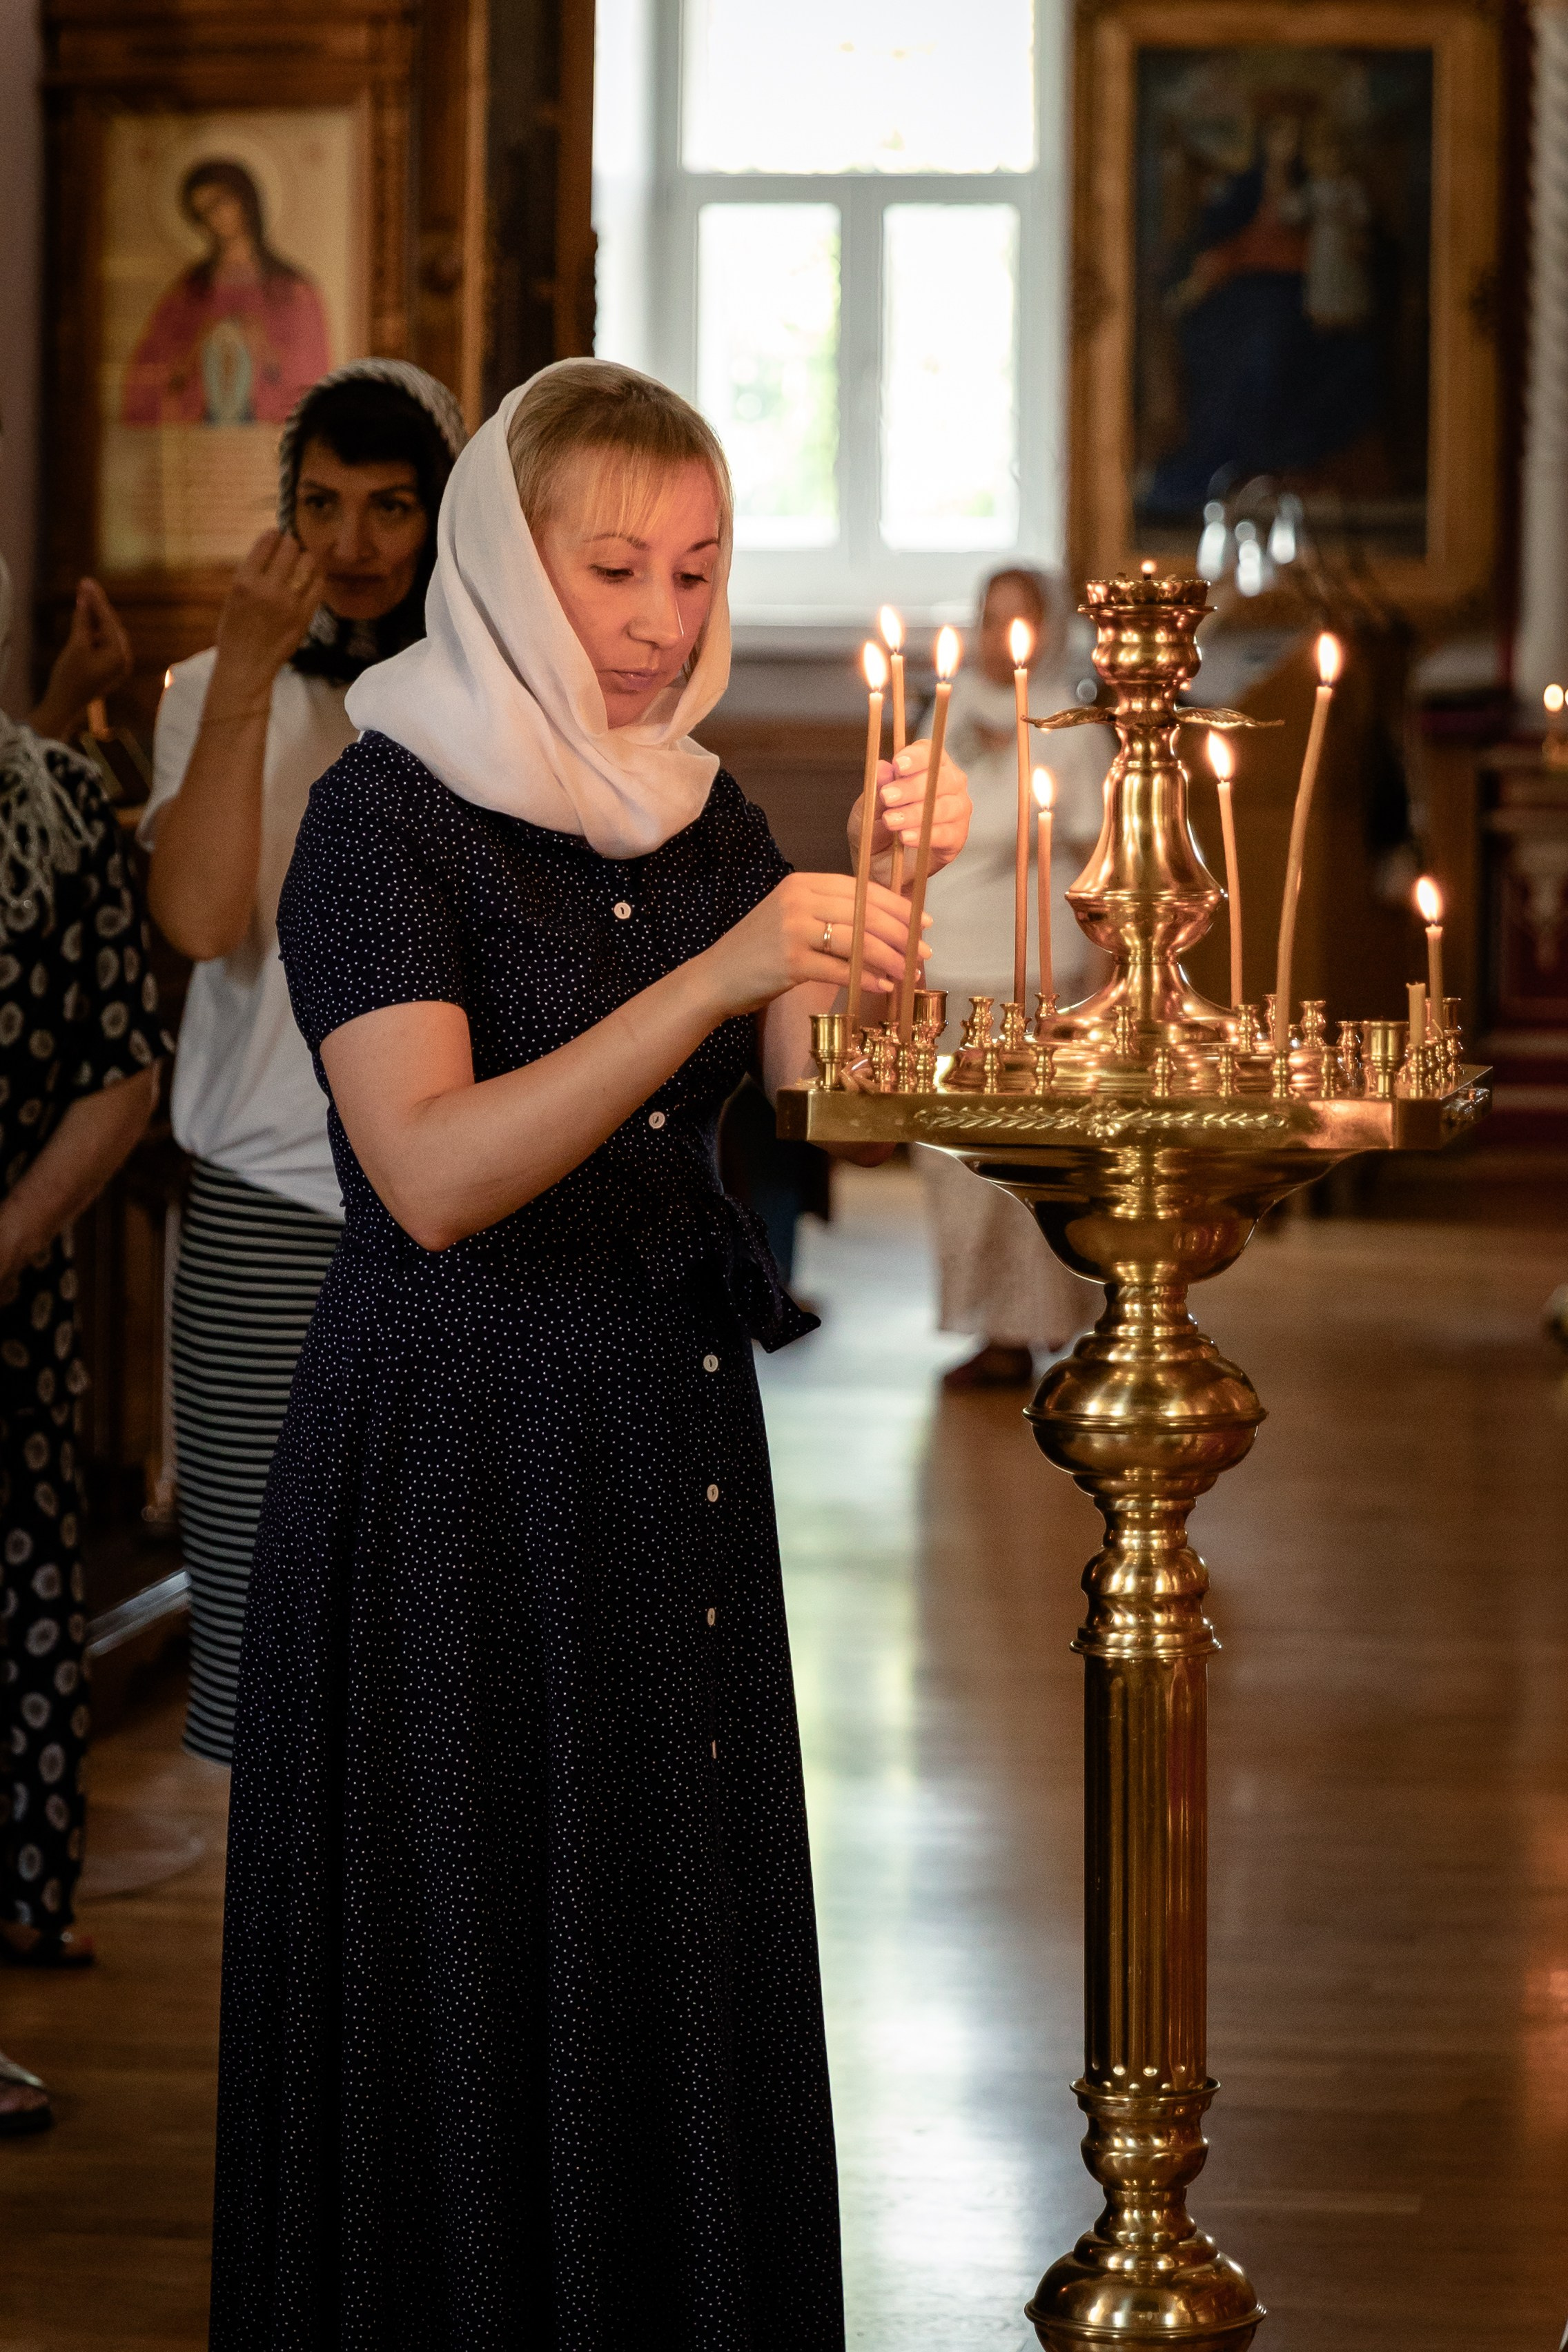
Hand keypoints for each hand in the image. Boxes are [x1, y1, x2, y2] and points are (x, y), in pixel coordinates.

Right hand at [28, 579, 132, 739]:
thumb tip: (85, 597)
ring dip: (96, 617)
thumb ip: (83, 620)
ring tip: (85, 597)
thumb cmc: (70, 677)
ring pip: (107, 634)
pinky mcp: (110, 670)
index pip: (108, 620)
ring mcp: (118, 666)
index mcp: (119, 654)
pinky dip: (95, 632)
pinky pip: (104, 645)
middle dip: (98, 605)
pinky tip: (86, 619)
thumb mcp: (76, 645)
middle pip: (111, 625)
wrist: (64, 706)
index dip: (96, 599)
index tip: (86, 582)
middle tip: (86, 584)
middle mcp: (124, 660)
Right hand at [208, 530, 323, 703]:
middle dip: (290, 544)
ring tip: (300, 564)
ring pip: (309, 562)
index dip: (274, 535)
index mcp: (245, 580)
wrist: (246, 664)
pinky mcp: (305, 615)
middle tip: (289, 550)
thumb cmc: (235, 629)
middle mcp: (268, 588)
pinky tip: (310, 579)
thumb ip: (252, 571)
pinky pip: (319, 584)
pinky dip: (316, 577)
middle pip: (291, 547)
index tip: (276, 537)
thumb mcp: (233, 594)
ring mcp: (290, 602)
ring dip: (305, 558)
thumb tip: (273, 545)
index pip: (267, 541)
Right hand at [702, 872, 927, 1017]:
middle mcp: (798, 899)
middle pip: (864, 912)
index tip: (922, 921)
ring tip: (909, 972)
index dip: (896, 906)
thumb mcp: (793, 918)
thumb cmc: (759, 951)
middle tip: (924, 950)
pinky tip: (882, 985)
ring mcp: (792, 929)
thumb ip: (829, 914)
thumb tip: (883, 926)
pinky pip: (840, 969)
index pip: (861, 889)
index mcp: (802, 883)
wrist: (715, 977)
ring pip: (857, 940)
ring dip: (890, 958)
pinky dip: (866, 977)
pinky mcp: (790, 961)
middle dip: (901, 933)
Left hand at [847, 743, 971, 886]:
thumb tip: (883, 767)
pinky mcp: (957, 837)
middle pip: (940, 777)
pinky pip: (948, 833)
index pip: (929, 751)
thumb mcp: (867, 810)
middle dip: (912, 787)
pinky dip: (926, 835)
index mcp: (927, 766)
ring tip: (891, 821)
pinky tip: (906, 838)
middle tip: (887, 797)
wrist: (880, 868)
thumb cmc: (875, 830)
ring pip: (946, 806)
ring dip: (916, 813)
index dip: (916, 756)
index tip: (898, 764)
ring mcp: (957, 810)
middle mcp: (948, 783)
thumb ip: (876, 790)